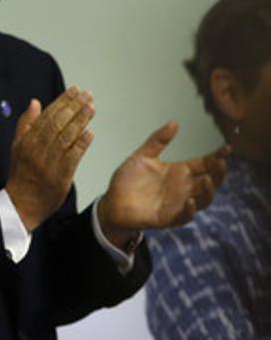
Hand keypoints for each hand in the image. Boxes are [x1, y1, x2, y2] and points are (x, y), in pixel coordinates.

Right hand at [4, 88, 94, 231]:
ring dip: (80, 121)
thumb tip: (35, 103)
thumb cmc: (22, 174)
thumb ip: (26, 123)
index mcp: (27, 139)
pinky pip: (73, 156)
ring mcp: (49, 162)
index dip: (62, 101)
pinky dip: (81, 144)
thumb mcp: (17, 145)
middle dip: (74, 107)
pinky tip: (90, 133)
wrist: (22, 203)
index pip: (47, 115)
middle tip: (87, 95)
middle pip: (58, 123)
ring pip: (66, 136)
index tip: (74, 91)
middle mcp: (37, 148)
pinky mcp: (60, 175)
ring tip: (92, 108)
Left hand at [97, 121, 229, 246]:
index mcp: (180, 171)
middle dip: (218, 172)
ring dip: (209, 190)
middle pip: (210, 180)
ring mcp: (179, 203)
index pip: (204, 163)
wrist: (112, 201)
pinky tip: (189, 201)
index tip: (227, 148)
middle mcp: (184, 187)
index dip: (216, 156)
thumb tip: (175, 122)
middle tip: (221, 162)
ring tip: (208, 179)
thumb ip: (158, 140)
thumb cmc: (128, 179)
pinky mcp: (170, 217)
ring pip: (203, 199)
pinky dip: (189, 209)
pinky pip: (185, 216)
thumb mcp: (142, 156)